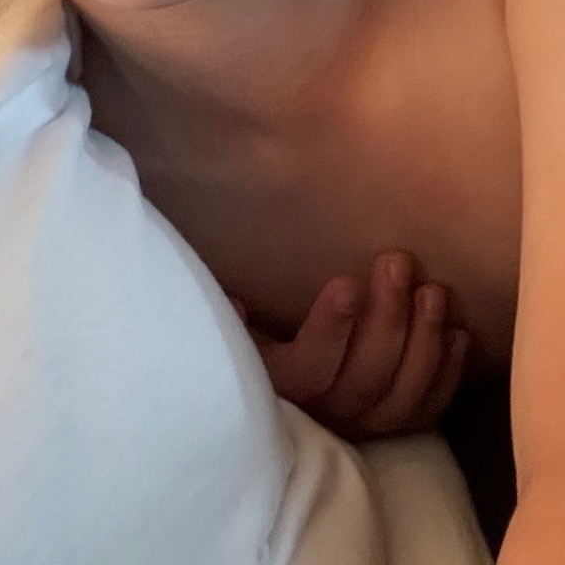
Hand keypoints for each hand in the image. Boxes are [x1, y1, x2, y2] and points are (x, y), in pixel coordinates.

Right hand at [232, 252, 469, 439]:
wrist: (287, 386)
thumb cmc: (257, 338)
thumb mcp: (237, 327)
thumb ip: (232, 315)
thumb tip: (237, 305)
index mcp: (282, 385)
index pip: (310, 367)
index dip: (332, 329)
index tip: (347, 283)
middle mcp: (325, 413)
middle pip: (365, 376)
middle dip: (388, 317)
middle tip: (398, 262)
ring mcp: (363, 425)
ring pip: (402, 394)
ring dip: (423, 341)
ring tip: (433, 292)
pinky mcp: (392, 426)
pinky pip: (426, 409)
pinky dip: (447, 374)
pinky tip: (457, 333)